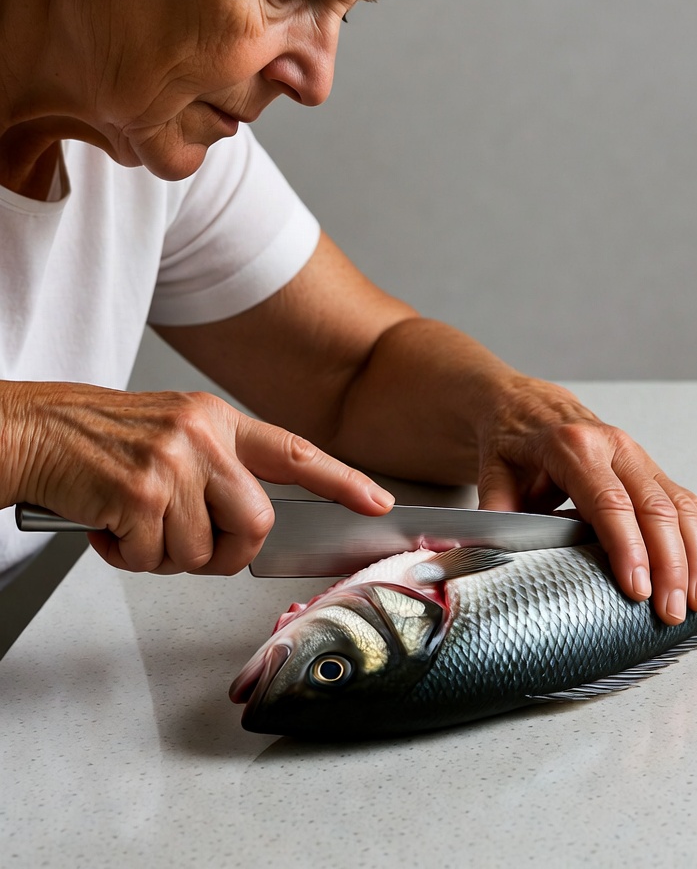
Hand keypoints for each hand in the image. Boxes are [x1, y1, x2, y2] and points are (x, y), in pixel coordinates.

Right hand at [3, 381, 393, 574]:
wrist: (33, 429)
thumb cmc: (104, 440)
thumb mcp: (176, 433)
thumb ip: (220, 469)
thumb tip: (251, 524)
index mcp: (219, 421)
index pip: (294, 451)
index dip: (342, 478)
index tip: (377, 498)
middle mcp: (203, 437)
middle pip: (255, 524)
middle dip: (225, 551)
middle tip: (186, 544)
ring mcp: (172, 464)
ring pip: (201, 552)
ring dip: (164, 555)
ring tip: (132, 522)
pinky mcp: (138, 495)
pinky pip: (152, 559)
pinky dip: (125, 557)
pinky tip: (106, 524)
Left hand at [476, 379, 696, 624]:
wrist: (528, 407)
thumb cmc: (512, 444)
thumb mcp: (493, 473)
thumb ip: (494, 512)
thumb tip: (488, 552)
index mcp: (573, 447)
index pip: (608, 502)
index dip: (627, 547)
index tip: (638, 589)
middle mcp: (614, 447)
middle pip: (654, 507)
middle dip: (670, 563)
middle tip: (672, 610)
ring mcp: (638, 455)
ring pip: (680, 505)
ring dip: (696, 555)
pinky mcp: (651, 467)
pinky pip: (689, 499)